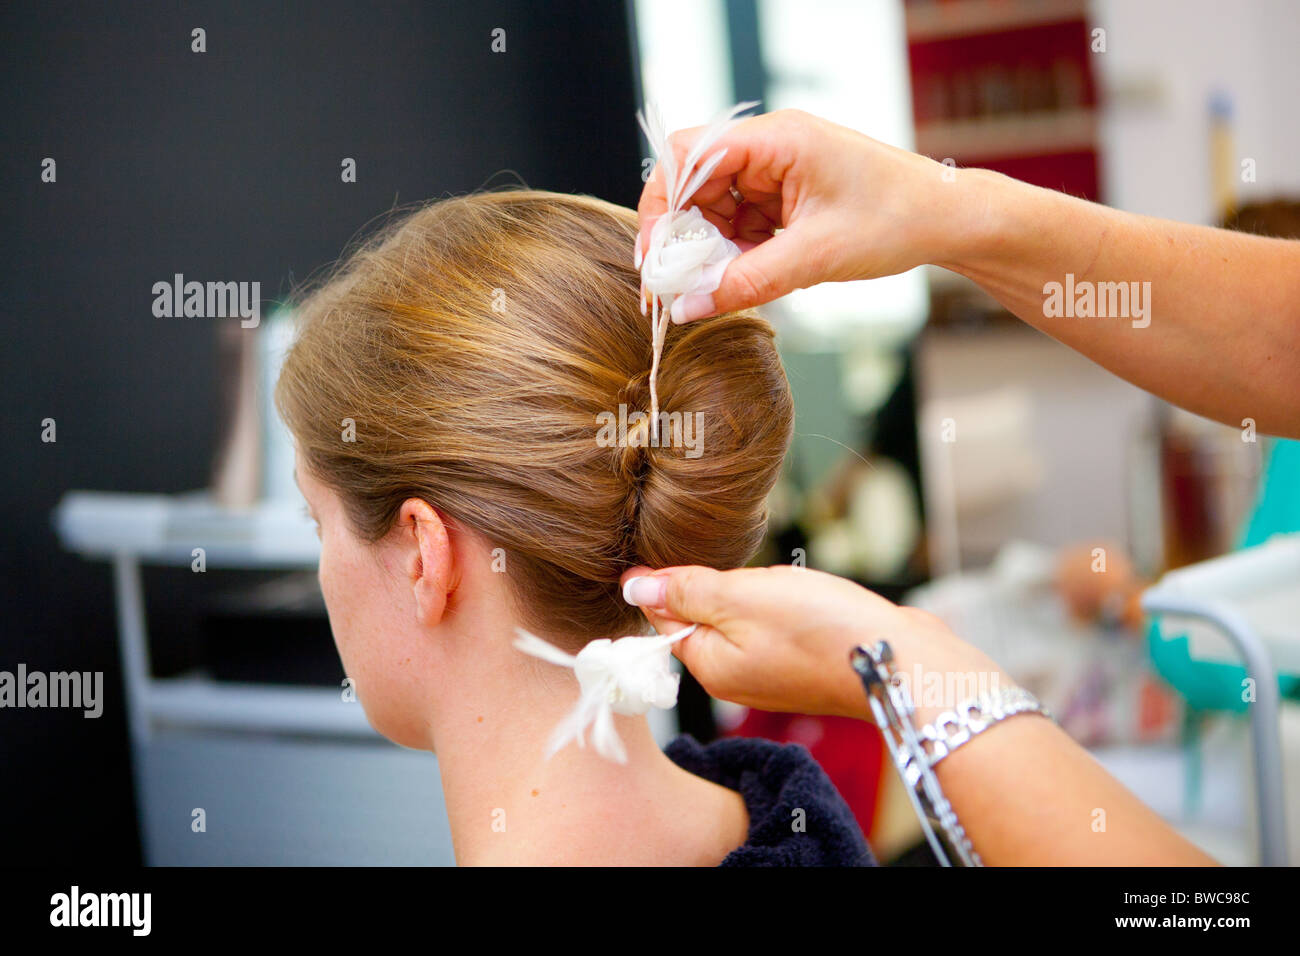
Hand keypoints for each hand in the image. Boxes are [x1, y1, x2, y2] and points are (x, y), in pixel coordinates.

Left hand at [620, 564, 1010, 725]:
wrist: (904, 661)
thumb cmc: (822, 630)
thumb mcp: (742, 598)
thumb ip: (686, 592)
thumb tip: (633, 587)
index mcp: (710, 667)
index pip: (664, 618)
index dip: (668, 579)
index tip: (688, 551)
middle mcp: (734, 679)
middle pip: (702, 617)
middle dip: (717, 585)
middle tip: (748, 570)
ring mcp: (771, 674)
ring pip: (740, 618)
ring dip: (752, 591)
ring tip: (781, 585)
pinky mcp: (803, 663)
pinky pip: (774, 625)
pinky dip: (782, 604)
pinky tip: (804, 597)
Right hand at [635, 108, 969, 322]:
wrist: (946, 221)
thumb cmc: (894, 220)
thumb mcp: (815, 258)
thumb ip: (745, 282)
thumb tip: (686, 307)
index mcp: (776, 139)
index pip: (688, 155)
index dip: (660, 205)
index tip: (655, 255)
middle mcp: (769, 146)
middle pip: (693, 184)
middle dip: (683, 236)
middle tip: (677, 285)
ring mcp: (776, 170)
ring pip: (714, 208)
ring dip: (711, 249)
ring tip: (721, 285)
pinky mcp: (784, 194)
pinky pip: (739, 221)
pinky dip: (735, 252)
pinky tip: (747, 276)